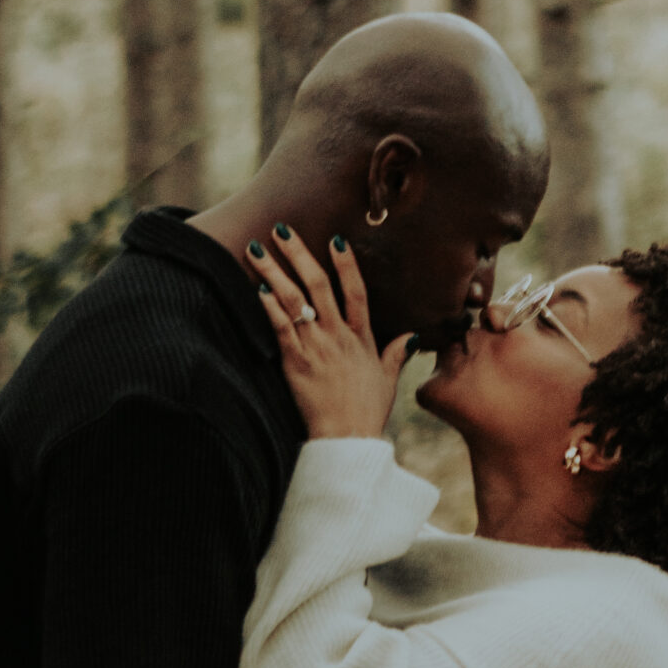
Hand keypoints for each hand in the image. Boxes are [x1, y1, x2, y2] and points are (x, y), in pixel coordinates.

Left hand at [248, 228, 412, 439]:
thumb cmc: (367, 411)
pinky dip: (269, 307)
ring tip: (256, 248)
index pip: (356, 291)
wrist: (347, 438)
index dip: (346, 264)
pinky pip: (281, 328)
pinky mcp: (296, 362)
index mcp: (362, 337)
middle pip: (319, 284)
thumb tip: (412, 337)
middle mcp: (339, 335)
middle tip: (281, 229)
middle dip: (299, 254)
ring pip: (295, 300)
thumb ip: (396, 353)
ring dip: (274, 271)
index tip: (334, 239)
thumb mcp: (387, 379)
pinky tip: (257, 288)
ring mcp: (316, 347)